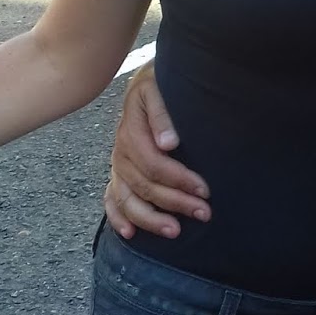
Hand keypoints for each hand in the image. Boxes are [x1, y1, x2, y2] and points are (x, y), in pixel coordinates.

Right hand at [102, 64, 209, 240]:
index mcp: (131, 131)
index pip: (153, 164)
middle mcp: (121, 151)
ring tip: (174, 231)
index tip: (204, 190)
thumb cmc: (159, 83)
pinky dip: (118, 217)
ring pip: (126, 198)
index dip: (179, 179)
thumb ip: (162, 113)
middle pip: (144, 185)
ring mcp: (117, 164)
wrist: (148, 80)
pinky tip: (129, 234)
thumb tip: (168, 143)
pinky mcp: (118, 172)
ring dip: (150, 219)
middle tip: (203, 213)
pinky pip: (111, 198)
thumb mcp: (158, 88)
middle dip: (175, 202)